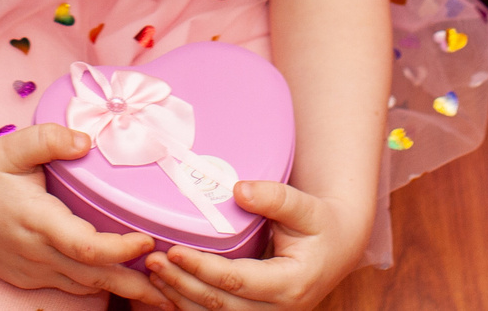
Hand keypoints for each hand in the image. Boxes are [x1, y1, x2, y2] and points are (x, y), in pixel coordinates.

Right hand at [0, 124, 165, 302]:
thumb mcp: (13, 145)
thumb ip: (50, 139)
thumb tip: (86, 140)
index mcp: (35, 219)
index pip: (86, 245)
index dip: (120, 248)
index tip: (149, 238)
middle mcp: (35, 252)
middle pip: (93, 276)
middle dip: (134, 283)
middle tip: (173, 286)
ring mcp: (30, 270)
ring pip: (84, 286)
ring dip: (120, 289)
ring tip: (159, 291)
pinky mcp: (27, 278)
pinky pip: (69, 286)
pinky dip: (97, 286)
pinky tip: (122, 283)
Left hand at [143, 179, 368, 310]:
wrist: (336, 248)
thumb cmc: (320, 224)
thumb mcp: (306, 206)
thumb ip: (275, 197)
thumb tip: (239, 189)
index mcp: (291, 284)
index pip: (238, 281)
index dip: (203, 268)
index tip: (174, 251)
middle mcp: (279, 310)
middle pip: (220, 305)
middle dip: (182, 284)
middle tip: (151, 262)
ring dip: (181, 298)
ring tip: (152, 275)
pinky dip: (190, 305)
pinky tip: (168, 290)